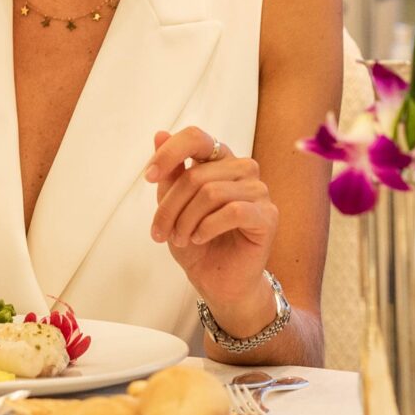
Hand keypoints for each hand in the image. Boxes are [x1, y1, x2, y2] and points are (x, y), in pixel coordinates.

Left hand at [144, 126, 279, 332]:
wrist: (217, 281)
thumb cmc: (195, 241)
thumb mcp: (172, 206)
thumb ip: (169, 173)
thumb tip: (159, 134)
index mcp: (218, 160)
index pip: (196, 137)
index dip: (169, 153)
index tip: (147, 177)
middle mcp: (242, 169)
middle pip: (196, 174)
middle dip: (169, 206)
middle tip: (160, 232)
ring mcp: (258, 191)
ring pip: (211, 192)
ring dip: (186, 220)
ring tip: (180, 239)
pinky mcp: (268, 216)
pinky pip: (233, 211)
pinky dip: (208, 227)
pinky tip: (200, 238)